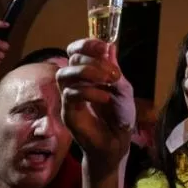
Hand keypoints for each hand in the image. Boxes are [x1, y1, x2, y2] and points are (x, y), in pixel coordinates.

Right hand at [57, 39, 135, 177]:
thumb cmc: (120, 115)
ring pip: (64, 74)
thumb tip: (110, 46)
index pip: (77, 51)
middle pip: (71, 59)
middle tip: (113, 72)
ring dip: (87, 72)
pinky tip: (105, 98)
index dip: (87, 45)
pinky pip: (70, 94)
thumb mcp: (123, 89)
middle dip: (92, 60)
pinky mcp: (67, 112)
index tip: (104, 47)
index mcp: (89, 73)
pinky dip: (90, 92)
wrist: (117, 142)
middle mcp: (75, 82)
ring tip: (107, 81)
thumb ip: (114, 69)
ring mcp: (69, 97)